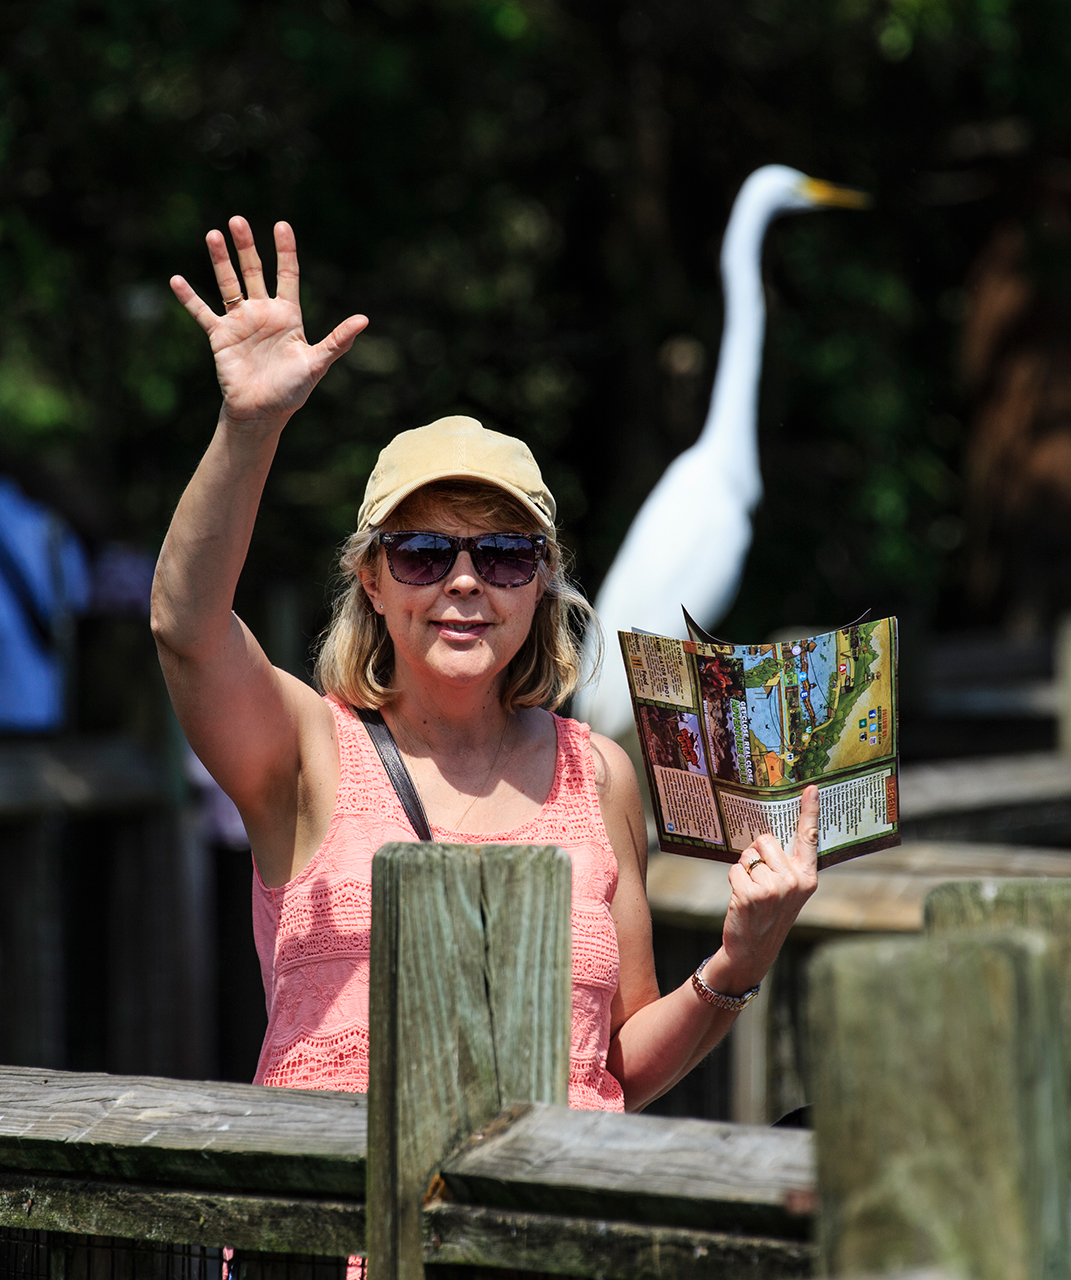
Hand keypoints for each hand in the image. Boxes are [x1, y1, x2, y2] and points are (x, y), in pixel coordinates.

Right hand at [170, 217, 367, 427]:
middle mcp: (263, 313)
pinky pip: (202, 312)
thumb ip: (338, 340)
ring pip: (228, 284)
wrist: (262, 412)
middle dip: (246, 247)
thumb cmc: (292, 390)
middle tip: (238, 220)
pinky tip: (176, 280)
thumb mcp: (317, 363)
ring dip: (220, 260)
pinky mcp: (220, 336)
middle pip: (254, 271)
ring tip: (212, 235)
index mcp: (288, 315)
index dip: (285, 251)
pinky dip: (189, 297)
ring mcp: (240, 322)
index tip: (282, 225)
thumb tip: (364, 320)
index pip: (287, 274)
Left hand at [714, 784, 818, 991]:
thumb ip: (785, 866)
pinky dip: (733, 882)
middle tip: (758, 881)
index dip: (809, 811)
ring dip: (744, 871)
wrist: (753, 951)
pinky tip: (742, 902)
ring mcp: (775, 889)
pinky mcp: (753, 895)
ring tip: (752, 895)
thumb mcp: (787, 892)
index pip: (809, 838)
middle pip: (766, 840)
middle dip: (756, 854)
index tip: (811, 787)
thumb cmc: (767, 915)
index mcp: (808, 877)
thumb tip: (767, 839)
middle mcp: (795, 881)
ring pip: (749, 856)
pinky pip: (735, 870)